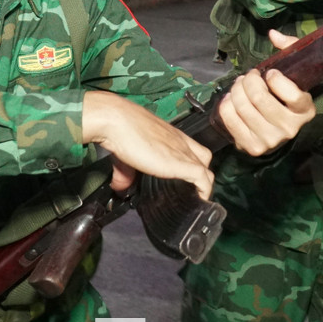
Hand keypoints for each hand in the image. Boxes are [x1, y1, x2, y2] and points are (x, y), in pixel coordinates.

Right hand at [82, 91, 213, 198]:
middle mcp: (180, 141)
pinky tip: (198, 201)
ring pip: (206, 170)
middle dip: (201, 175)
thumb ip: (125, 172)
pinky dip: (203, 191)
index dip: (193, 164)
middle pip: (204, 158)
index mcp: (170, 135)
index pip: (192, 148)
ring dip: (202, 185)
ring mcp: (183, 151)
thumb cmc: (119, 129)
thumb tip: (119, 186)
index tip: (186, 179)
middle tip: (190, 189)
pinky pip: (202, 179)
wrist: (116, 120)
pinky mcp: (182, 163)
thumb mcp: (124, 154)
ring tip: (193, 197)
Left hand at [217, 30, 316, 155]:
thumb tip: (273, 34)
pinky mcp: (252, 147)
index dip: (275, 78)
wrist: (277, 129)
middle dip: (249, 80)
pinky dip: (226, 104)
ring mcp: (271, 140)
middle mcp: (290, 129)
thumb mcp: (294, 72)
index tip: (269, 73)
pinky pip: (230, 119)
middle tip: (249, 76)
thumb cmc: (285, 96)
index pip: (291, 94)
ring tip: (239, 84)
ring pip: (243, 107)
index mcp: (305, 110)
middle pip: (260, 98)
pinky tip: (231, 98)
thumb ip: (289, 48)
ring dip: (237, 89)